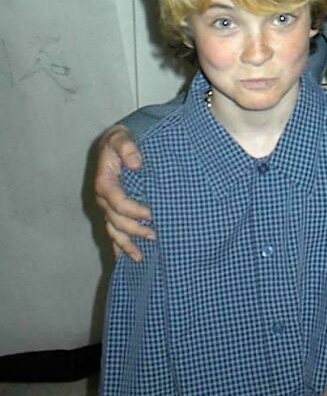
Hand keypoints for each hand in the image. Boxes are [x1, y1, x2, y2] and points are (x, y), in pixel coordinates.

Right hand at [94, 126, 153, 261]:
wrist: (115, 143)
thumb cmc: (120, 140)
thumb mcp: (121, 137)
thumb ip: (127, 147)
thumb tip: (135, 163)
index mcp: (105, 182)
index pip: (118, 202)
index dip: (133, 210)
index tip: (151, 214)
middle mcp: (103, 198)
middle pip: (116, 221)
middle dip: (134, 230)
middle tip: (154, 235)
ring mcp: (106, 207)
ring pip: (113, 231)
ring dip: (126, 244)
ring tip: (141, 256)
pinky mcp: (112, 211)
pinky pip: (113, 232)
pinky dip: (119, 247)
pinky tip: (128, 259)